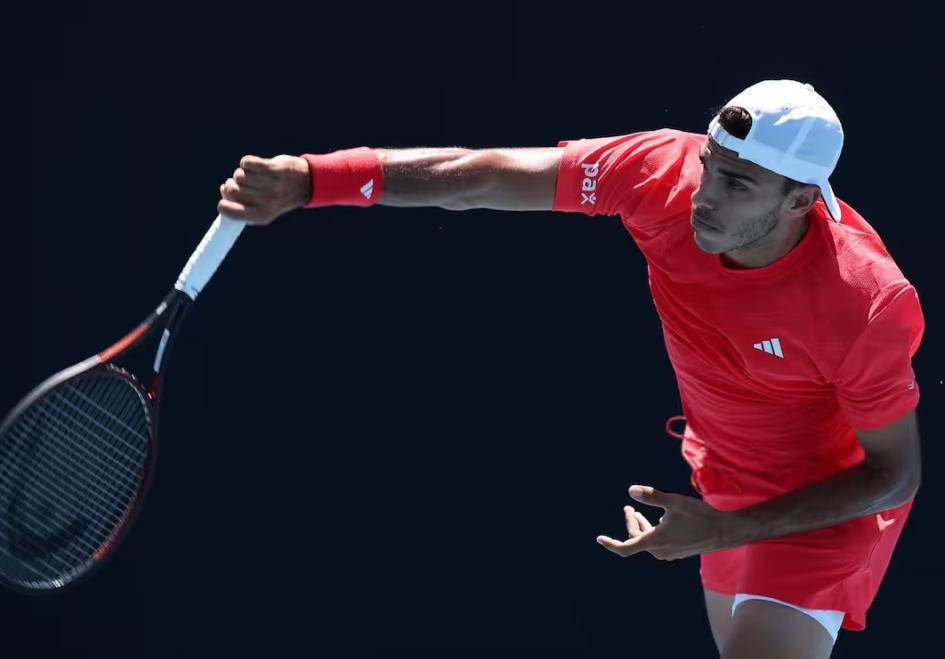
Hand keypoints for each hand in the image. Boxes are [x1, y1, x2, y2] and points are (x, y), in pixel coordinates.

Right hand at [218, 155, 310, 224]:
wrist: (306, 183)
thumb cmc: (278, 197)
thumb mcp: (264, 211)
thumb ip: (245, 210)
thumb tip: (223, 203)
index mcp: (261, 216)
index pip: (229, 211)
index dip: (223, 203)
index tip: (227, 198)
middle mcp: (266, 202)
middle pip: (231, 190)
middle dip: (230, 185)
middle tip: (238, 184)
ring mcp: (269, 184)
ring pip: (238, 175)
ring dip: (242, 173)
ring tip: (253, 176)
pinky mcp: (272, 168)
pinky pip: (246, 162)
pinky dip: (247, 162)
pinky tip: (255, 166)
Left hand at [596, 485, 736, 560]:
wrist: (724, 531)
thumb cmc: (700, 516)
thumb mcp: (675, 502)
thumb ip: (652, 497)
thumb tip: (631, 491)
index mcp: (656, 541)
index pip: (626, 548)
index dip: (611, 544)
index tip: (600, 539)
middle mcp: (660, 551)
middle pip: (637, 538)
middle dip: (631, 522)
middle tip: (628, 507)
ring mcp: (669, 554)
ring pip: (648, 541)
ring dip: (642, 527)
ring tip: (638, 512)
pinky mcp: (677, 552)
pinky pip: (658, 544)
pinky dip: (653, 532)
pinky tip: (659, 521)